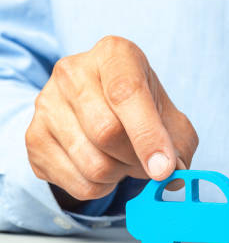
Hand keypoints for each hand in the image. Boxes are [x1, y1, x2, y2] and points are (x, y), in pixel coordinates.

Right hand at [26, 36, 198, 201]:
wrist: (100, 106)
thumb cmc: (141, 108)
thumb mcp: (169, 115)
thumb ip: (179, 144)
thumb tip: (173, 175)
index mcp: (113, 54)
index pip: (127, 93)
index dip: (148, 135)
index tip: (164, 168)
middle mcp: (72, 72)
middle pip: (106, 132)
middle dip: (136, 158)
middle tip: (149, 162)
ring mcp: (47, 104)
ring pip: (92, 163)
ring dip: (120, 174)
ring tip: (123, 159)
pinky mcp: (34, 138)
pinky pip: (77, 183)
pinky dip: (101, 187)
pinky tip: (104, 167)